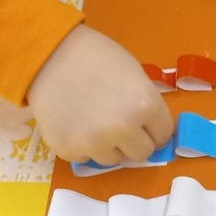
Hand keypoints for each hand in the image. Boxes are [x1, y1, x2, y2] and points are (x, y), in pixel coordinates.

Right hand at [26, 24, 173, 164]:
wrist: (51, 56)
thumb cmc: (98, 58)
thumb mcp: (135, 76)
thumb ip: (146, 106)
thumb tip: (152, 133)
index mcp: (145, 105)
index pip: (163, 135)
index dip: (155, 128)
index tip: (145, 124)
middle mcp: (124, 129)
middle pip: (142, 154)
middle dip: (134, 141)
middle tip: (120, 124)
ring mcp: (95, 143)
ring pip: (114, 159)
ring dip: (109, 146)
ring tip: (94, 119)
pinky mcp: (70, 151)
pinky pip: (86, 157)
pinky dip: (83, 145)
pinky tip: (75, 122)